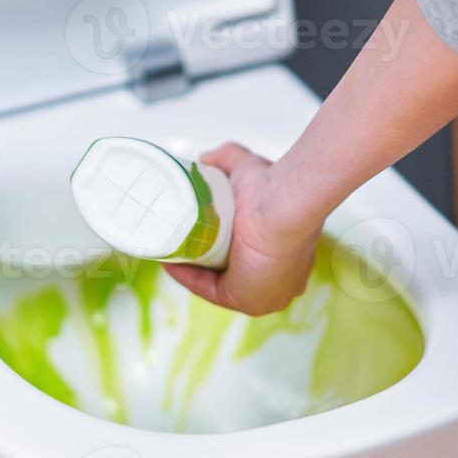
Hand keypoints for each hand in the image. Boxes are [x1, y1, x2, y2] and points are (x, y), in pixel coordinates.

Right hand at [164, 143, 323, 316]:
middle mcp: (280, 282)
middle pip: (231, 273)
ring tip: (169, 247)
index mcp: (289, 258)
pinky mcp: (246, 301)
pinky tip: (169, 261)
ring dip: (191, 268)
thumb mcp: (249, 168)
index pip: (247, 258)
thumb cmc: (276, 188)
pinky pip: (209, 291)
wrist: (283, 205)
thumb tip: (207, 158)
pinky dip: (187, 277)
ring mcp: (265, 295)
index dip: (217, 245)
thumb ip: (230, 157)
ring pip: (218, 282)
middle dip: (202, 259)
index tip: (194, 230)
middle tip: (178, 239)